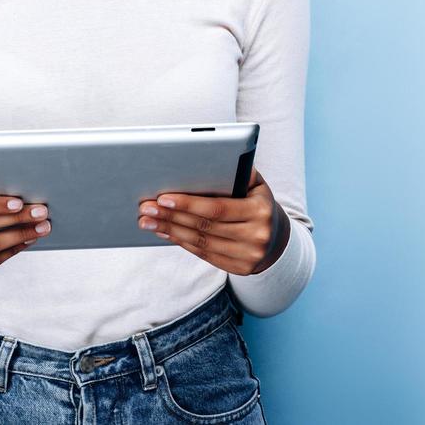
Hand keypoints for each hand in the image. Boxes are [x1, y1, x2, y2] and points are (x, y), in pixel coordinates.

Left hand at [137, 167, 290, 275]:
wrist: (278, 239)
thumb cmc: (259, 203)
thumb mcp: (257, 185)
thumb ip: (240, 171)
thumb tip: (215, 156)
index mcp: (260, 211)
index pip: (217, 208)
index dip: (188, 204)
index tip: (163, 198)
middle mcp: (256, 236)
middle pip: (204, 226)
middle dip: (171, 216)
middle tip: (146, 209)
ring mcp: (248, 256)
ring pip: (201, 242)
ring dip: (170, 231)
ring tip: (148, 221)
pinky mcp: (239, 269)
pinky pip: (204, 254)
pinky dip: (181, 242)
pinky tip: (165, 232)